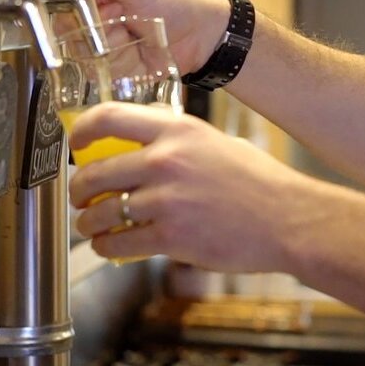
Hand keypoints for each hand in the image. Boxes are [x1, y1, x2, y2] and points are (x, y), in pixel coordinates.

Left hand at [67, 102, 310, 272]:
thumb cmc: (259, 183)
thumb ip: (177, 140)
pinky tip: (112, 246)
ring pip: (100, 212)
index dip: (81, 131)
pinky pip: (118, 243)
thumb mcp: (217, 143)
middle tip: (81, 196)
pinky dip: (107, 247)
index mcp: (178, 131)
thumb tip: (141, 142)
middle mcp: (166, 161)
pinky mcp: (170, 237)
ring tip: (93, 226)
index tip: (76, 144)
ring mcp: (166, 200)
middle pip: (94, 172)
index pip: (109, 118)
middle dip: (78, 189)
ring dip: (88, 223)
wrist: (288, 219)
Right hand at [79, 0, 229, 74]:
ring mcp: (102, 47)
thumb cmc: (174, 1)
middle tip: (126, 18)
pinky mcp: (113, 69)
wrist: (201, 34)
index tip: (102, 7)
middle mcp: (93, 22)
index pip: (60, 8)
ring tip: (137, 34)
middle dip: (101, 30)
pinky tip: (139, 52)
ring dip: (115, 47)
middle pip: (70, 35)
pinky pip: (102, 73)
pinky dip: (123, 63)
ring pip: (86, 56)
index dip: (77, 11)